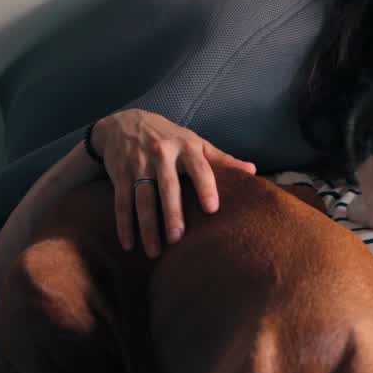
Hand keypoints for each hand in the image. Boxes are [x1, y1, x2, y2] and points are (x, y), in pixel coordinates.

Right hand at [91, 109, 256, 257]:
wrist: (125, 121)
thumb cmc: (170, 137)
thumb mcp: (195, 142)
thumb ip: (222, 158)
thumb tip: (253, 170)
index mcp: (185, 147)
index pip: (199, 168)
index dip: (206, 187)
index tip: (212, 209)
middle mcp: (161, 154)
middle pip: (167, 187)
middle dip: (172, 213)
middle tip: (178, 239)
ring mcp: (138, 164)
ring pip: (142, 198)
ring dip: (147, 226)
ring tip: (154, 251)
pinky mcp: (119, 173)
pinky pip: (121, 202)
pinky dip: (123, 224)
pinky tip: (128, 244)